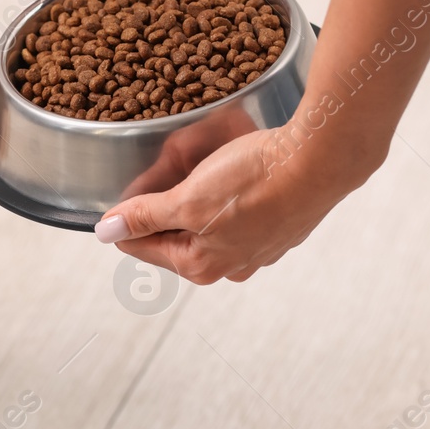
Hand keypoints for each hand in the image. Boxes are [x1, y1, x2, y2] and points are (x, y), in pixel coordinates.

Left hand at [92, 125, 375, 283]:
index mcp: (200, 266)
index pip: (141, 245)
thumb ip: (146, 216)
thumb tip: (107, 233)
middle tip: (164, 167)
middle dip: (165, 201)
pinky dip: (227, 191)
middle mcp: (229, 267)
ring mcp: (258, 250)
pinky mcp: (279, 228)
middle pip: (175, 233)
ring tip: (199, 166)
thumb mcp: (188, 198)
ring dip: (196, 193)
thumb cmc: (255, 181)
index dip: (127, 215)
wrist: (321, 161)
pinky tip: (232, 171)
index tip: (130, 185)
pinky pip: (236, 211)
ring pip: (206, 221)